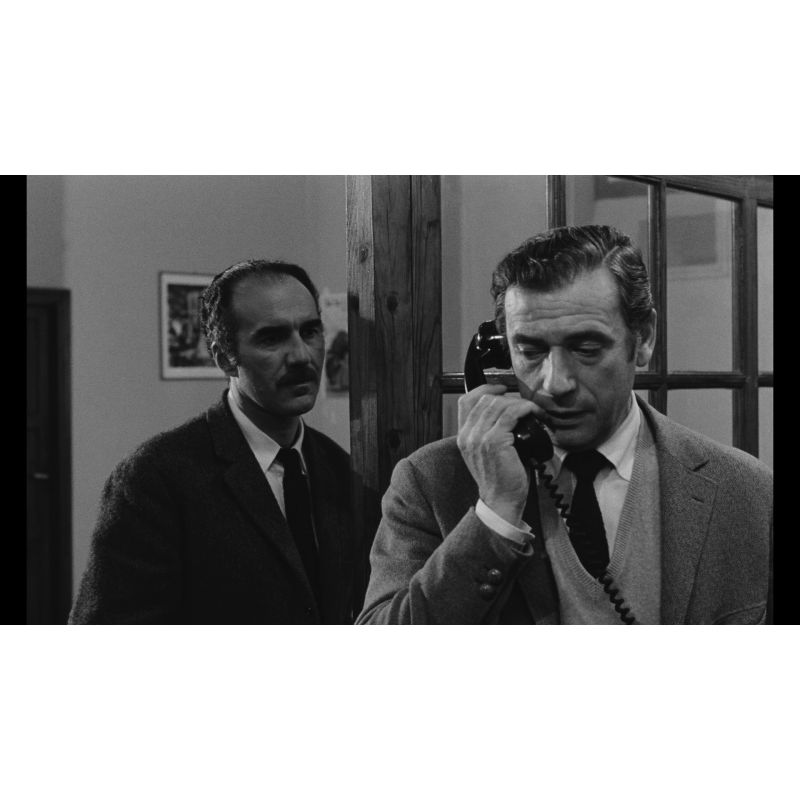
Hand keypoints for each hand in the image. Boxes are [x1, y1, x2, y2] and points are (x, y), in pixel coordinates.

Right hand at [456, 384, 539, 526]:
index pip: (467, 401)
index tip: (501, 389)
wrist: (500, 501)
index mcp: (463, 436)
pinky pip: (510, 414)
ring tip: (532, 411)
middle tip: (524, 405)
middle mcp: (467, 435)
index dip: (485, 389)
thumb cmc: (500, 479)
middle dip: (508, 397)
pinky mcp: (494, 441)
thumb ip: (487, 433)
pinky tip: (532, 413)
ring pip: (498, 404)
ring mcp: (479, 437)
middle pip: (485, 399)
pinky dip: (524, 409)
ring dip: (519, 403)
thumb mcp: (486, 452)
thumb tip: (506, 413)